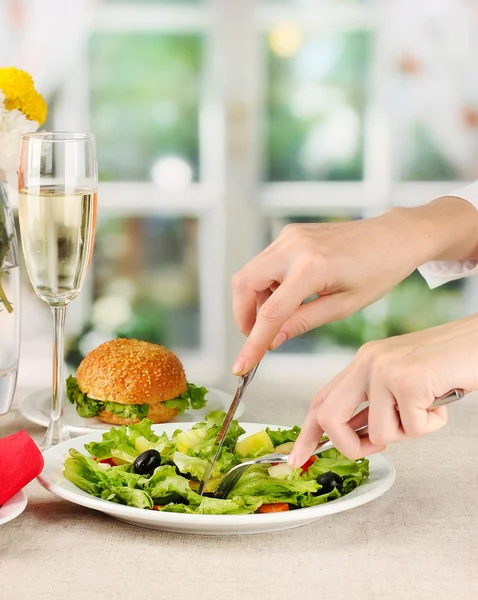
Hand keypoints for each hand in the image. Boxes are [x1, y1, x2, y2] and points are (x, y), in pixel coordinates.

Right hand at [231, 197, 477, 374]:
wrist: (395, 236)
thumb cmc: (379, 271)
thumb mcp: (344, 306)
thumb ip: (303, 322)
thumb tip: (272, 340)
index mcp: (313, 268)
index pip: (270, 312)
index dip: (252, 343)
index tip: (241, 365)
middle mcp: (295, 246)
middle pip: (244, 283)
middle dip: (243, 315)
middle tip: (258, 336)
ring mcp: (290, 236)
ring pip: (249, 271)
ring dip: (254, 299)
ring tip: (282, 315)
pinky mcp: (291, 233)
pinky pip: (264, 261)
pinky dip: (265, 283)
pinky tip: (287, 295)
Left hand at [288, 315, 477, 465]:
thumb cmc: (444, 365)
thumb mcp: (399, 382)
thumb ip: (374, 405)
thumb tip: (355, 439)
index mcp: (361, 362)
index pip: (321, 399)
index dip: (306, 432)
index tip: (298, 457)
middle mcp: (367, 362)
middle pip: (329, 417)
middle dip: (348, 446)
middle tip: (372, 450)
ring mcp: (385, 369)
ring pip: (379, 433)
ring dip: (407, 433)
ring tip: (426, 408)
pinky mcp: (408, 380)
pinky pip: (411, 429)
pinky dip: (431, 425)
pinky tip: (441, 401)